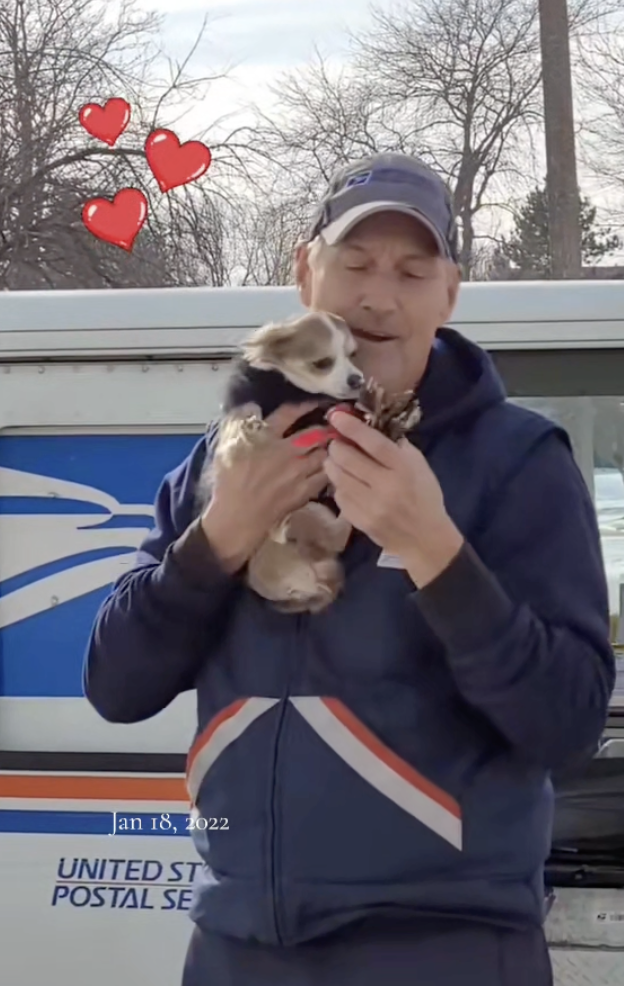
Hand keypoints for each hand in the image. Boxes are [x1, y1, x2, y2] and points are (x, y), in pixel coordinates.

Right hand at [202, 402, 328, 572]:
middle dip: (327, 428)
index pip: (289, 413)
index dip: (304, 406)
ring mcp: (299, 472)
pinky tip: (333, 469)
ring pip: (325, 454)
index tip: (315, 403)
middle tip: (334, 425)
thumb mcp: (226, 444)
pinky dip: (331, 471)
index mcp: (268, 436)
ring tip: (338, 446)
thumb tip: (253, 406)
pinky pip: (325, 477)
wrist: (237, 515)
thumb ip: (240, 422)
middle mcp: (288, 451)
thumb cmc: (229, 480)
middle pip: (316, 434)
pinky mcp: (305, 492)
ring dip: (332, 449)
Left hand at [324, 411, 464, 586]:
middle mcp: (385, 487)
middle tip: (336, 443)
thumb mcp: (420, 467)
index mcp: (403, 469)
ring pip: (339, 478)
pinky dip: (339, 486)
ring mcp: (371, 506)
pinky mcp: (360, 522)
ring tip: (334, 460)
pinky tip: (344, 483)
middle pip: (349, 459)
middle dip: (336, 446)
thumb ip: (399, 448)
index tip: (336, 415)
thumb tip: (372, 429)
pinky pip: (340, 498)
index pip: (373, 443)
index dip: (352, 428)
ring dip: (332, 465)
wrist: (424, 539)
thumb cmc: (424, 497)